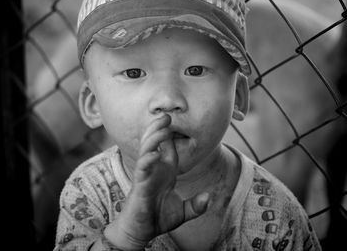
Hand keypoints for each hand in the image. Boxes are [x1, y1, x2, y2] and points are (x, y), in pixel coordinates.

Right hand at [104, 114, 208, 249]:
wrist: (142, 231)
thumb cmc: (159, 218)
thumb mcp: (184, 212)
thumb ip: (196, 205)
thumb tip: (208, 197)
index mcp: (165, 171)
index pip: (167, 148)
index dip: (170, 134)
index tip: (175, 120)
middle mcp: (154, 170)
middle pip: (155, 144)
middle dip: (159, 129)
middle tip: (167, 116)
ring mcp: (145, 176)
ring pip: (147, 152)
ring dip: (153, 139)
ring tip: (162, 127)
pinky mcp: (139, 186)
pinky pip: (141, 170)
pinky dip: (147, 161)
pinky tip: (153, 154)